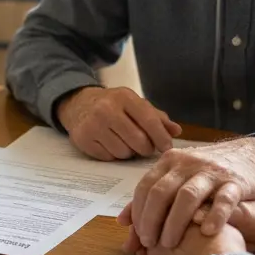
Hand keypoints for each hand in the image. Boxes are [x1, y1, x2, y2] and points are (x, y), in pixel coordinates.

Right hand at [56, 86, 180, 159]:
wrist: (78, 104)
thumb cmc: (113, 105)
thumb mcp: (134, 104)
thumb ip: (156, 117)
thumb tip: (176, 131)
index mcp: (124, 97)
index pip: (149, 121)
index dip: (161, 137)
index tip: (167, 147)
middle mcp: (107, 109)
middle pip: (138, 141)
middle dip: (146, 148)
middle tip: (145, 146)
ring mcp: (93, 125)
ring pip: (124, 152)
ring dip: (129, 152)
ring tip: (125, 142)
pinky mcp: (83, 139)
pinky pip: (109, 157)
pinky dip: (114, 155)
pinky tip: (111, 144)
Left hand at [118, 136, 254, 248]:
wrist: (249, 156)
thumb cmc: (206, 173)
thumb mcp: (177, 178)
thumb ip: (149, 198)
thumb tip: (122, 222)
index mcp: (170, 162)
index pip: (145, 187)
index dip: (138, 213)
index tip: (138, 236)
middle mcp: (187, 164)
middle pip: (162, 192)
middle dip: (152, 220)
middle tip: (150, 244)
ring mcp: (211, 172)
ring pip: (187, 196)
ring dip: (175, 222)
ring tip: (170, 244)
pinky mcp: (235, 182)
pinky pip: (223, 200)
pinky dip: (214, 216)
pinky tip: (206, 232)